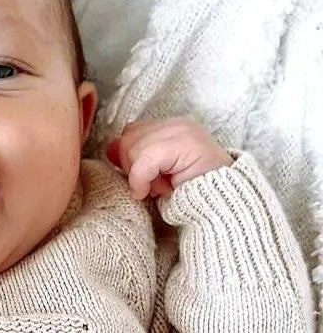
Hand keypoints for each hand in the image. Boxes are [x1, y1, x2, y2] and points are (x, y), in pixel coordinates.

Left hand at [106, 117, 232, 200]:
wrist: (224, 208)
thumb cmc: (190, 195)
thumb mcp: (157, 175)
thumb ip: (137, 159)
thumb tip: (109, 149)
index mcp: (171, 128)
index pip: (131, 133)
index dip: (131, 160)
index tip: (148, 181)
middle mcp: (178, 124)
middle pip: (127, 139)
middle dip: (134, 168)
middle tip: (158, 185)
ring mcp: (183, 131)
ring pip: (132, 148)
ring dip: (141, 176)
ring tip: (165, 187)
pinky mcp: (185, 143)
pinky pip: (144, 159)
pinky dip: (142, 180)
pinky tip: (156, 192)